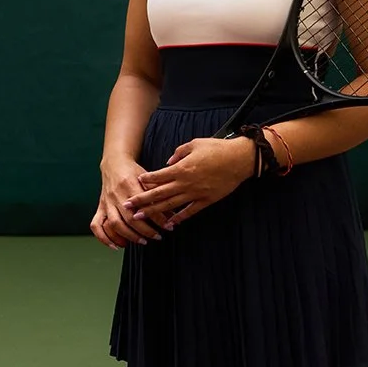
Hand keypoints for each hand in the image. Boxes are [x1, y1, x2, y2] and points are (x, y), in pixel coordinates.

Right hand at [90, 157, 169, 248]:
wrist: (114, 163)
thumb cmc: (134, 171)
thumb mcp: (147, 179)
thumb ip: (158, 195)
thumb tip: (172, 214)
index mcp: (130, 185)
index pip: (146, 207)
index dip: (159, 219)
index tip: (169, 226)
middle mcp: (116, 195)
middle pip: (130, 219)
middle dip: (145, 231)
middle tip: (157, 237)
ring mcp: (106, 202)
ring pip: (115, 224)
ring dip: (129, 236)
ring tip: (142, 241)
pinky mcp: (100, 207)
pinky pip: (96, 225)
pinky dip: (104, 238)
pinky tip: (116, 246)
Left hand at [123, 137, 255, 226]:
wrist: (240, 159)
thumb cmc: (218, 148)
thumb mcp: (195, 144)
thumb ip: (178, 153)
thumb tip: (168, 162)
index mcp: (181, 168)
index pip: (158, 176)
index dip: (145, 180)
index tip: (134, 183)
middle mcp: (186, 183)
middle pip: (159, 194)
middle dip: (141, 200)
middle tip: (127, 206)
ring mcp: (196, 193)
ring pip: (170, 205)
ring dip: (154, 212)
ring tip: (141, 217)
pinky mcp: (206, 200)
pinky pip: (190, 211)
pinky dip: (179, 218)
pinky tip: (170, 223)